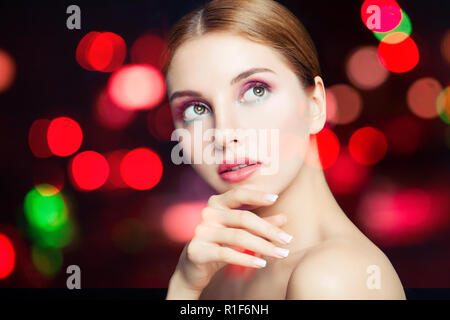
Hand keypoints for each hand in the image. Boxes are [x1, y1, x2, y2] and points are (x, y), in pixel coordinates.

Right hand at [170, 187, 292, 294]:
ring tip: (281, 254)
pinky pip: (226, 253)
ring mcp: (201, 232)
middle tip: (287, 240)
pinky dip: (246, 259)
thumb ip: (259, 225)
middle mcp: (207, 214)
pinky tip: (261, 263)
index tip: (275, 198)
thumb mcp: (241, 233)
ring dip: (263, 246)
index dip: (256, 195)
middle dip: (268, 229)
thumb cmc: (219, 245)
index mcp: (216, 204)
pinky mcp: (197, 251)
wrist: (193, 267)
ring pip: (238, 237)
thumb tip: (284, 218)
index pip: (238, 194)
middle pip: (243, 218)